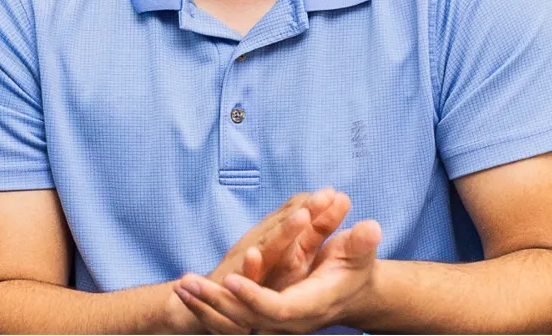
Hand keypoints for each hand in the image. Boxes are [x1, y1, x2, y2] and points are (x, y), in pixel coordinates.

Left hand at [174, 189, 358, 334]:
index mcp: (309, 306)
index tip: (232, 280)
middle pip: (246, 320)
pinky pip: (230, 318)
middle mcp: (288, 321)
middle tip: (190, 283)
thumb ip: (362, 242)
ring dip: (204, 305)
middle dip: (217, 303)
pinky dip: (207, 305)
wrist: (352, 293)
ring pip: (232, 322)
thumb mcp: (361, 253)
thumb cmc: (355, 269)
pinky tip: (185, 289)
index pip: (276, 309)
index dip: (254, 297)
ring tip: (180, 285)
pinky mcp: (263, 318)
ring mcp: (274, 324)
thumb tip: (370, 228)